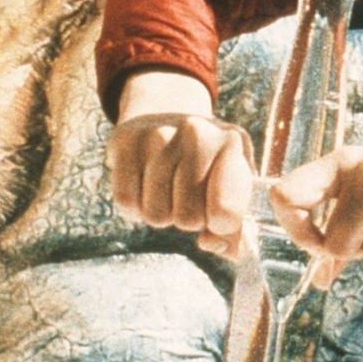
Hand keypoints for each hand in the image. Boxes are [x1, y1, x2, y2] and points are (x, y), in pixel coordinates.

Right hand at [106, 70, 254, 259]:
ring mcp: (159, 132)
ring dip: (161, 213)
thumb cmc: (208, 164)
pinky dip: (135, 207)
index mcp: (233, 144)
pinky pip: (127, 202)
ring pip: (155, 215)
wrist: (168, 116)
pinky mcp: (126, 139)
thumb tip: (214, 244)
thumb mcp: (234, 184)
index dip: (220, 226)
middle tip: (189, 197)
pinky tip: (145, 186)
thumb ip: (236, 228)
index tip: (217, 219)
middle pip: (187, 219)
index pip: (226, 210)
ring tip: (168, 188)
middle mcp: (198, 133)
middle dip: (188, 219)